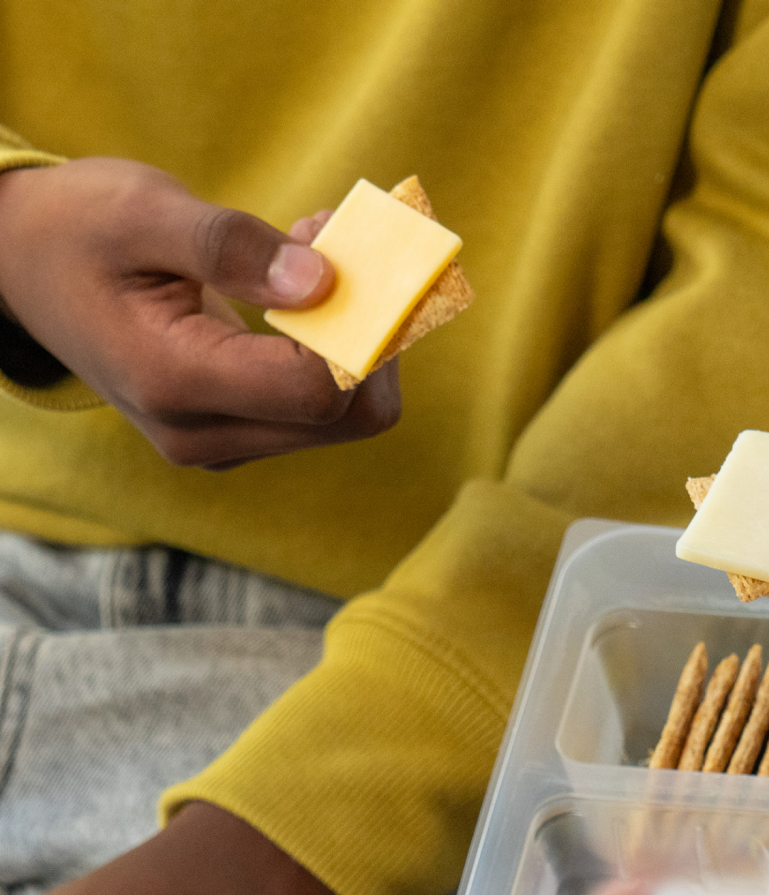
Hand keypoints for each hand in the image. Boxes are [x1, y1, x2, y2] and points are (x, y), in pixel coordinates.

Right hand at [0, 158, 398, 467]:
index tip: (333, 242)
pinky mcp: (239, 436)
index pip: (317, 389)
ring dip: (359, 343)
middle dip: (370, 334)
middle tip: (337, 247)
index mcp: (174, 383)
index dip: (357, 324)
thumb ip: (232, 246)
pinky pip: (322, 411)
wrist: (24, 267)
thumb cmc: (77, 227)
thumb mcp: (142, 210)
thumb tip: (324, 282)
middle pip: (348, 416)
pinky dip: (337, 355)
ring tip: (317, 262)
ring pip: (347, 419)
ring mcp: (223, 445)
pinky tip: (307, 295)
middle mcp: (204, 436)